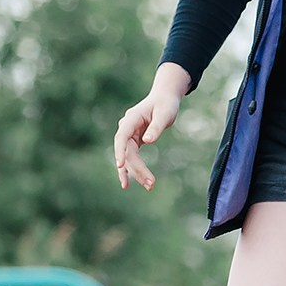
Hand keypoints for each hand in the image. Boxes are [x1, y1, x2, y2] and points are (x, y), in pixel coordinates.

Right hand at [114, 64, 190, 190]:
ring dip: (137, 173)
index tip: (120, 165)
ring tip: (149, 186)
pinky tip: (131, 184)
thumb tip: (148, 141)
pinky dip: (133, 170)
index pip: (122, 136)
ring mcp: (129, 136)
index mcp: (131, 119)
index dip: (120, 151)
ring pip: (129, 158)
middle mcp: (127, 128)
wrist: (164, 99)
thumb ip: (156, 127)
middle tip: (151, 184)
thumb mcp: (165, 114)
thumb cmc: (165, 104)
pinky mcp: (134, 142)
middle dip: (137, 169)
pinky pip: (131, 158)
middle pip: (127, 152)